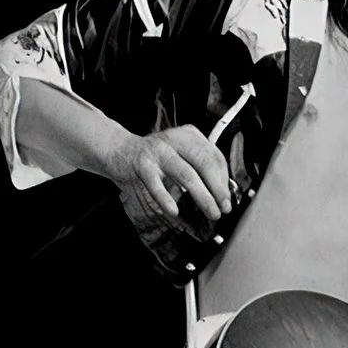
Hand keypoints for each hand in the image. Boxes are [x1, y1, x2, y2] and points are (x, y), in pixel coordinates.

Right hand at [107, 125, 232, 227]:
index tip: (228, 199)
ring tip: (211, 212)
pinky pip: (156, 184)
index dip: (224, 180)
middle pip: (205, 164)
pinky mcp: (142, 164)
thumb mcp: (181, 154)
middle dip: (218, 189)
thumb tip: (223, 193)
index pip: (215, 157)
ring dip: (203, 196)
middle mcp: (176, 140)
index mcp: (189, 136)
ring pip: (187, 174)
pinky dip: (166, 198)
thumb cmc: (156, 156)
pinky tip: (174, 211)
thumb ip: (200, 167)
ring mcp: (159, 151)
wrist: (119, 150)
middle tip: (224, 208)